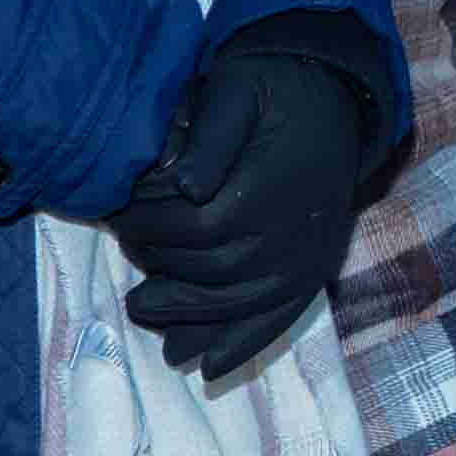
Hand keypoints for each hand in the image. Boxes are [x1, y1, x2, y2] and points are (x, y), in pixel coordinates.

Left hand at [105, 48, 369, 381]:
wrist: (337, 97)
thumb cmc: (275, 89)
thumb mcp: (237, 87)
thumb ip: (208, 135)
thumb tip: (184, 186)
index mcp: (266, 191)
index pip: (191, 230)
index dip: (147, 225)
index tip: (117, 210)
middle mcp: (291, 234)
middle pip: (209, 272)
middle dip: (157, 262)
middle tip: (124, 246)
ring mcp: (306, 258)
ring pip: (238, 305)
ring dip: (187, 314)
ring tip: (142, 306)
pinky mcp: (315, 269)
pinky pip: (280, 318)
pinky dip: (244, 344)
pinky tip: (208, 368)